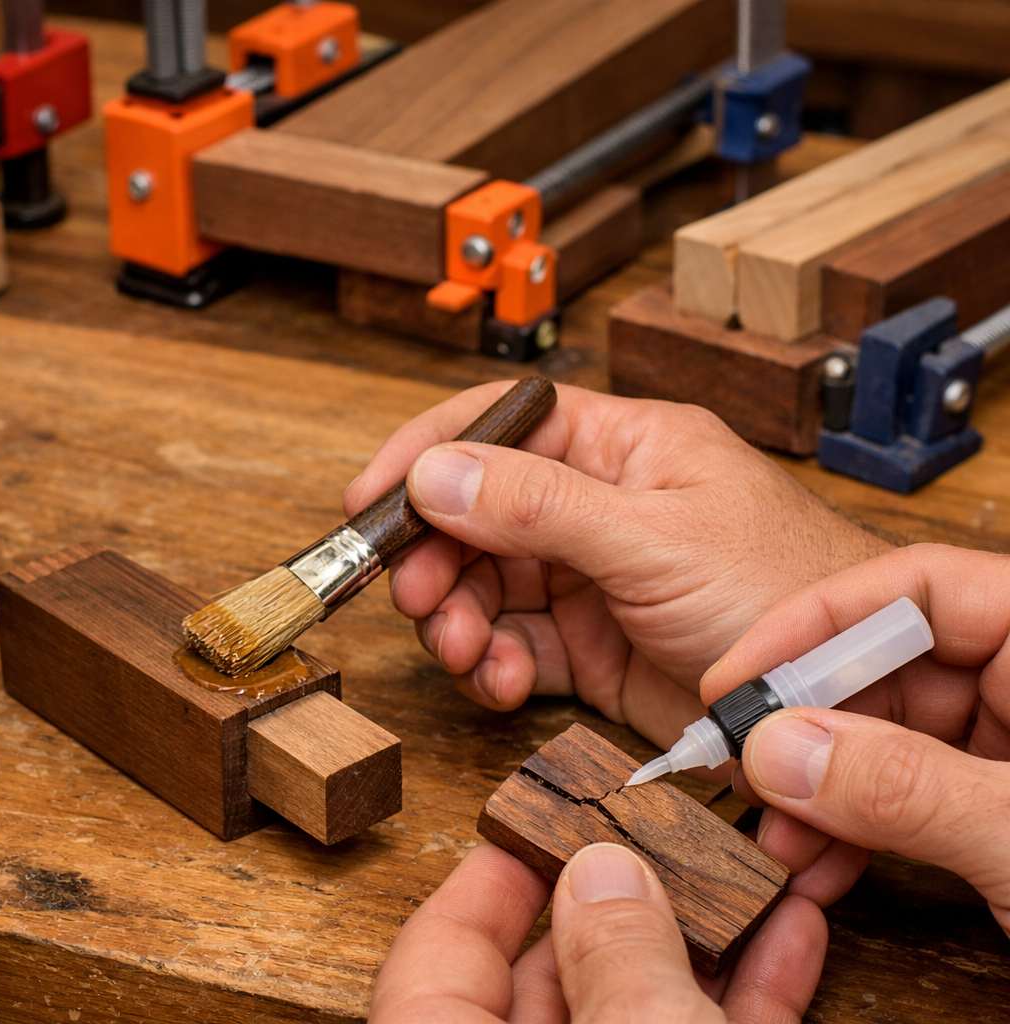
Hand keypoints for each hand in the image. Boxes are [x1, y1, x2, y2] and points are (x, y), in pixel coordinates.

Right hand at [345, 381, 890, 754]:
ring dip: (457, 617)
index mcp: (621, 447)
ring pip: (484, 583)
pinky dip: (491, 665)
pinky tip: (500, 681)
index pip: (499, 422)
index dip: (425, 452)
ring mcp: (592, 577)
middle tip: (415, 597)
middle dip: (436, 556)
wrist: (848, 699)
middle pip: (475, 513)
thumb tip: (436, 471)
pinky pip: (512, 645)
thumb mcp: (654, 539)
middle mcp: (598, 505)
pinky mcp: (592, 646)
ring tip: (464, 650)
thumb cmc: (790, 591)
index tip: (368, 498)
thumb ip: (539, 505)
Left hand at [369, 840, 825, 1022]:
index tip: (531, 820)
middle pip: (549, 982)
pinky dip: (745, 1003)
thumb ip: (617, 964)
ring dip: (700, 942)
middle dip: (616, 900)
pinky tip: (790, 936)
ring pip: (640, 1013)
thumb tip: (604, 873)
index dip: (484, 881)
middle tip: (657, 833)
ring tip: (742, 868)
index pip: (438, 961)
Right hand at [703, 543, 1009, 931]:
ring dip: (815, 790)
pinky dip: (852, 833)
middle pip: (886, 665)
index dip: (818, 620)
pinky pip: (903, 799)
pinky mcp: (994, 807)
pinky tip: (816, 869)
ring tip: (775, 836)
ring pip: (883, 739)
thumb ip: (908, 786)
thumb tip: (782, 753)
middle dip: (803, 724)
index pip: (918, 585)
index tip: (739, 675)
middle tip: (740, 765)